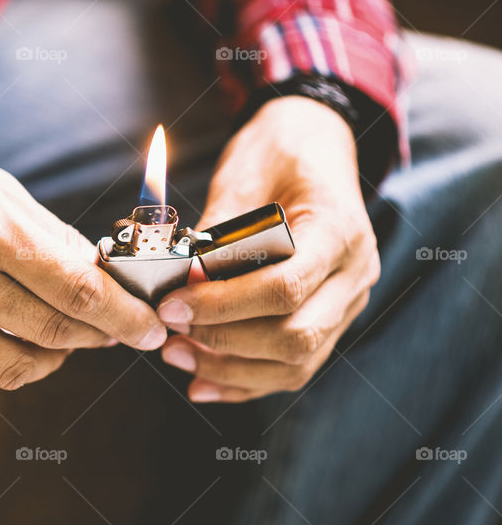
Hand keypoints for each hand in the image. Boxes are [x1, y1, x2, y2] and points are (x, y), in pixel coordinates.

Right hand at [0, 107, 165, 396]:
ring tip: (59, 337)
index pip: (76, 290)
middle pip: (52, 334)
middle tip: (117, 332)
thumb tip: (101, 278)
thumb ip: (49, 236)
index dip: (125, 316)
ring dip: (50, 357)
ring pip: (12, 370)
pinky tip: (1, 341)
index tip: (151, 328)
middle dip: (99, 337)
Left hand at [157, 96, 379, 401]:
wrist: (317, 142)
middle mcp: (355, 273)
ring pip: (296, 363)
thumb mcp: (245, 179)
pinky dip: (245, 380)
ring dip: (230, 369)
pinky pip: (293, 367)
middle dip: (224, 341)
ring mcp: (348, 302)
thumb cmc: (278, 153)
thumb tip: (182, 286)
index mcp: (340, 230)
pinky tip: (202, 382)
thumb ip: (219, 237)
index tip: (172, 305)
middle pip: (296, 336)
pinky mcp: (331, 320)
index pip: (285, 287)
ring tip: (176, 355)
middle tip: (169, 331)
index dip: (223, 305)